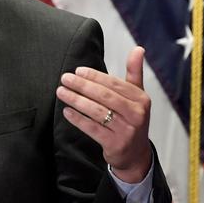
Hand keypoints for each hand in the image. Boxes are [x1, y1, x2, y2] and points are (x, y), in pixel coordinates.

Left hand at [56, 46, 151, 182]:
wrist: (136, 154)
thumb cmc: (132, 119)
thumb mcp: (137, 96)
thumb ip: (134, 72)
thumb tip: (138, 48)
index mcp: (141, 99)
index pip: (114, 83)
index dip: (95, 76)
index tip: (77, 71)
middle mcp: (136, 114)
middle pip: (104, 96)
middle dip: (82, 86)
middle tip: (65, 78)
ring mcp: (126, 130)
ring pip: (97, 111)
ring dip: (76, 100)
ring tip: (61, 92)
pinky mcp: (115, 144)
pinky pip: (92, 128)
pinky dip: (78, 119)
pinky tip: (66, 111)